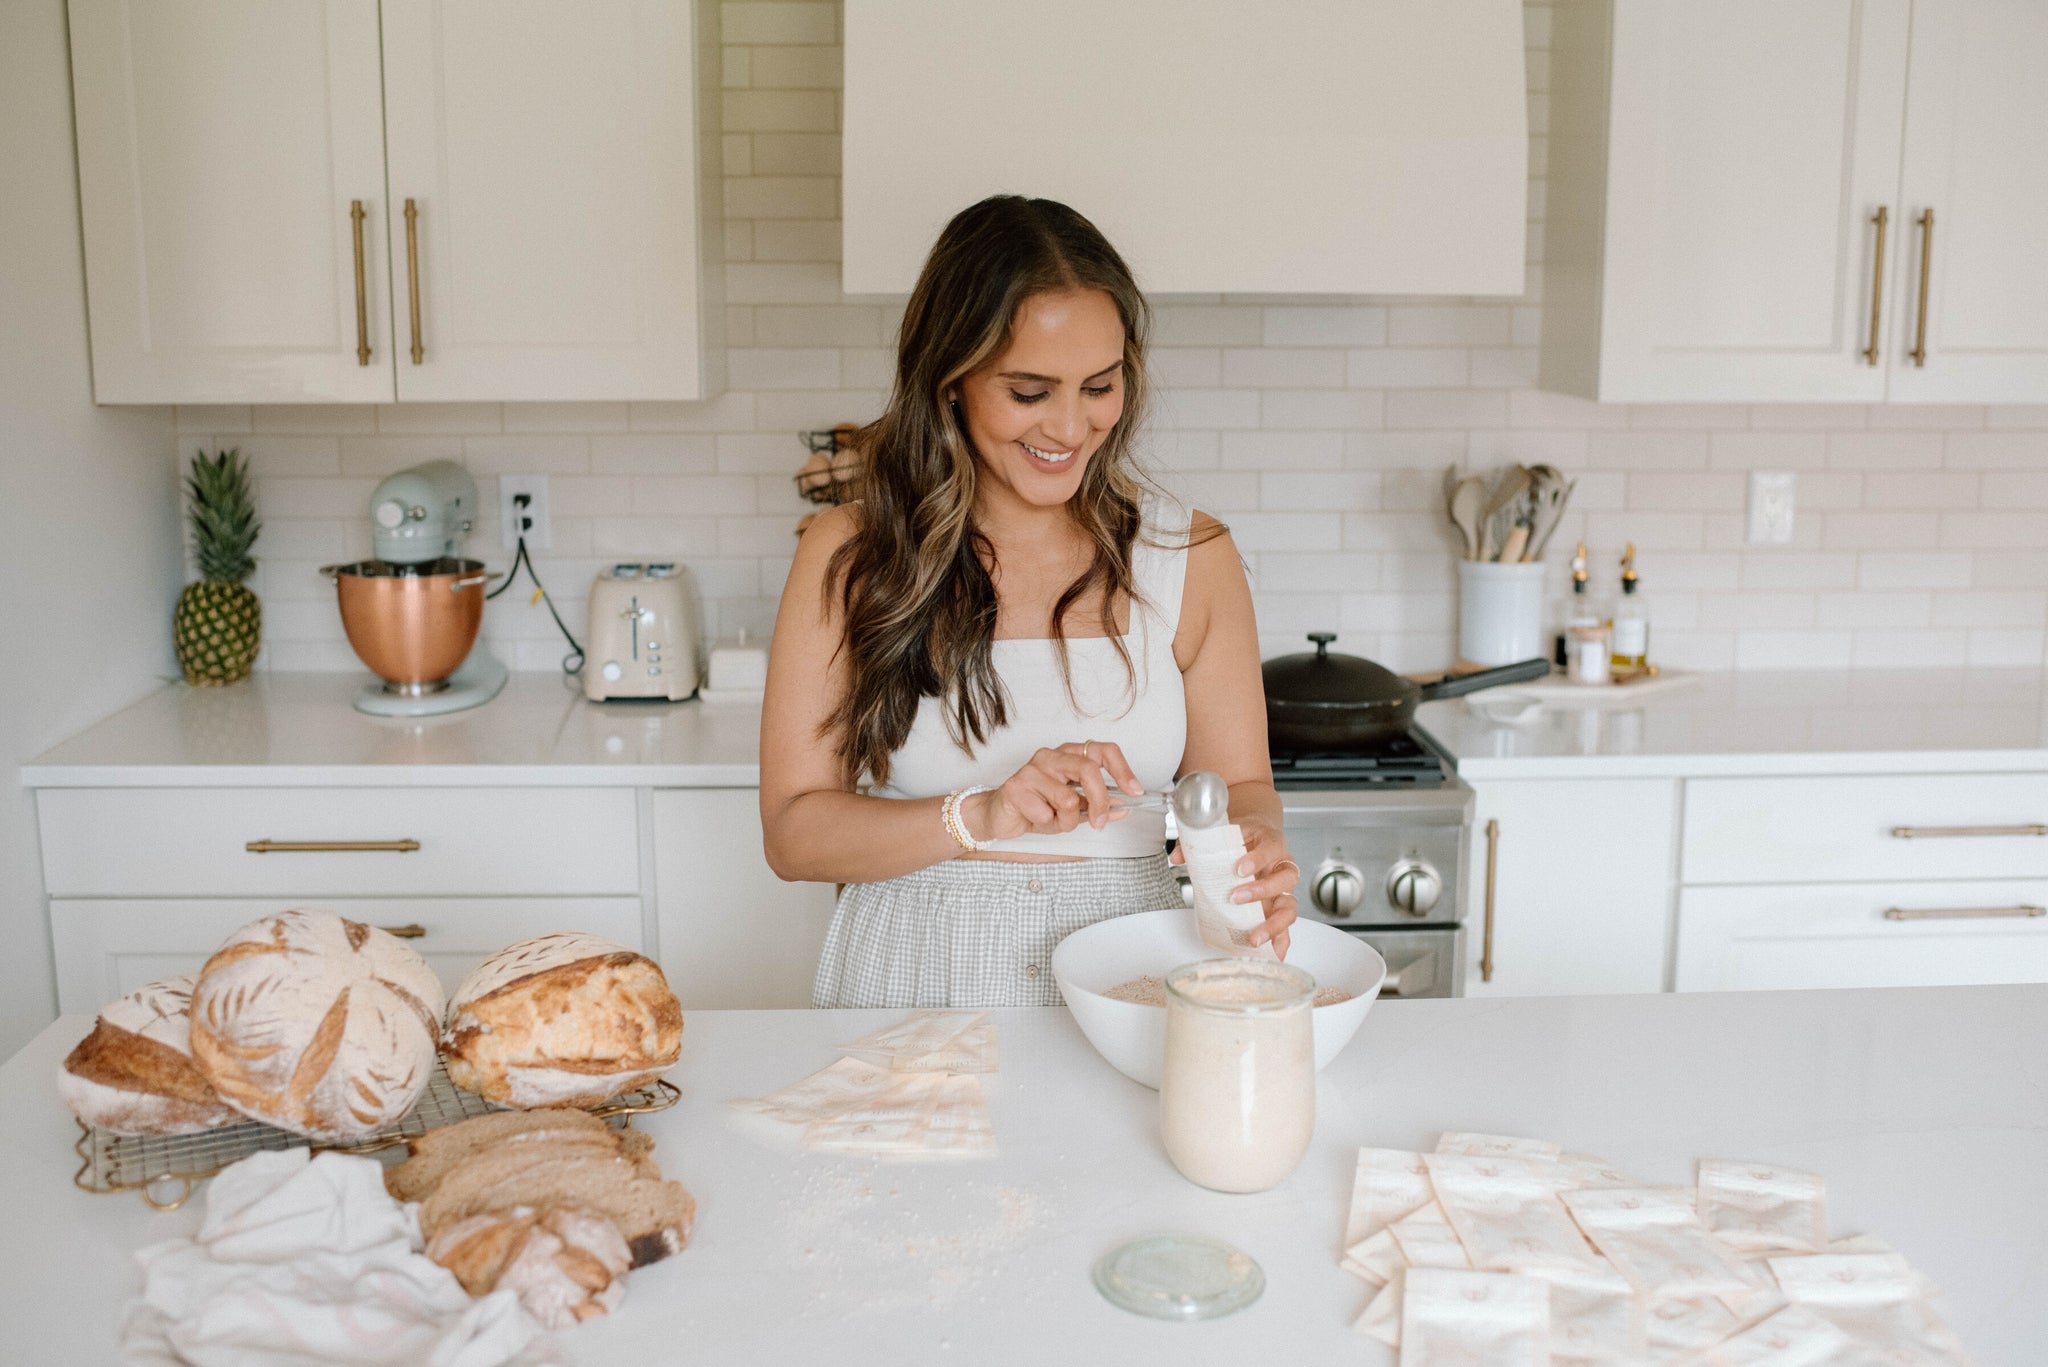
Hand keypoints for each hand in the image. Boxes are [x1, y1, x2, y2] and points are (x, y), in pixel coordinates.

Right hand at [965, 740, 1143, 841]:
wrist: (998, 815)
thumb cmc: (1036, 808)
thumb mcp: (1073, 809)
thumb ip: (1097, 807)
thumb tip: (1124, 808)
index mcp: (1069, 754)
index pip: (1103, 750)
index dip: (1123, 770)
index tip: (1135, 791)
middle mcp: (1051, 755)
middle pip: (1089, 770)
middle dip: (1100, 801)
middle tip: (1099, 822)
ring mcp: (1032, 768)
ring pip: (1068, 798)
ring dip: (1066, 820)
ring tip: (1053, 819)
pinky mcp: (1015, 786)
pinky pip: (1046, 813)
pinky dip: (1045, 824)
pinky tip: (1034, 817)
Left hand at [1174, 816, 1298, 958]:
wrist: (1258, 839)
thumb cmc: (1244, 840)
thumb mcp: (1225, 834)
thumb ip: (1199, 845)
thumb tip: (1176, 858)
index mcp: (1270, 843)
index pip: (1269, 849)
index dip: (1257, 859)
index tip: (1239, 869)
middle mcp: (1282, 867)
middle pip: (1284, 878)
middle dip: (1261, 891)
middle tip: (1235, 898)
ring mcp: (1283, 891)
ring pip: (1289, 907)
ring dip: (1274, 924)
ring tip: (1254, 937)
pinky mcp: (1279, 909)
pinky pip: (1286, 927)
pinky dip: (1281, 942)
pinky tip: (1272, 955)